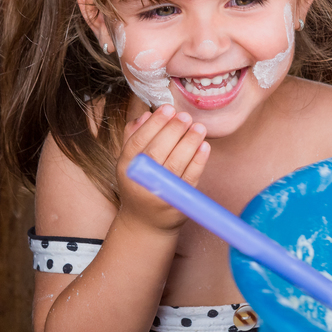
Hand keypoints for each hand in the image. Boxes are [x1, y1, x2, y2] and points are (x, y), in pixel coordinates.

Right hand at [116, 106, 209, 231]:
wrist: (146, 222)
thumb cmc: (140, 184)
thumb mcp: (130, 162)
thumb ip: (134, 137)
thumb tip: (146, 115)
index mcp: (126, 166)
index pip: (138, 141)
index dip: (154, 124)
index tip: (168, 108)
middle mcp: (140, 180)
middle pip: (157, 152)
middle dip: (174, 131)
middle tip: (186, 116)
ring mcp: (159, 192)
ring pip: (175, 164)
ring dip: (189, 143)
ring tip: (199, 128)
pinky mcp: (178, 201)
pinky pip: (190, 178)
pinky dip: (198, 161)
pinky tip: (204, 147)